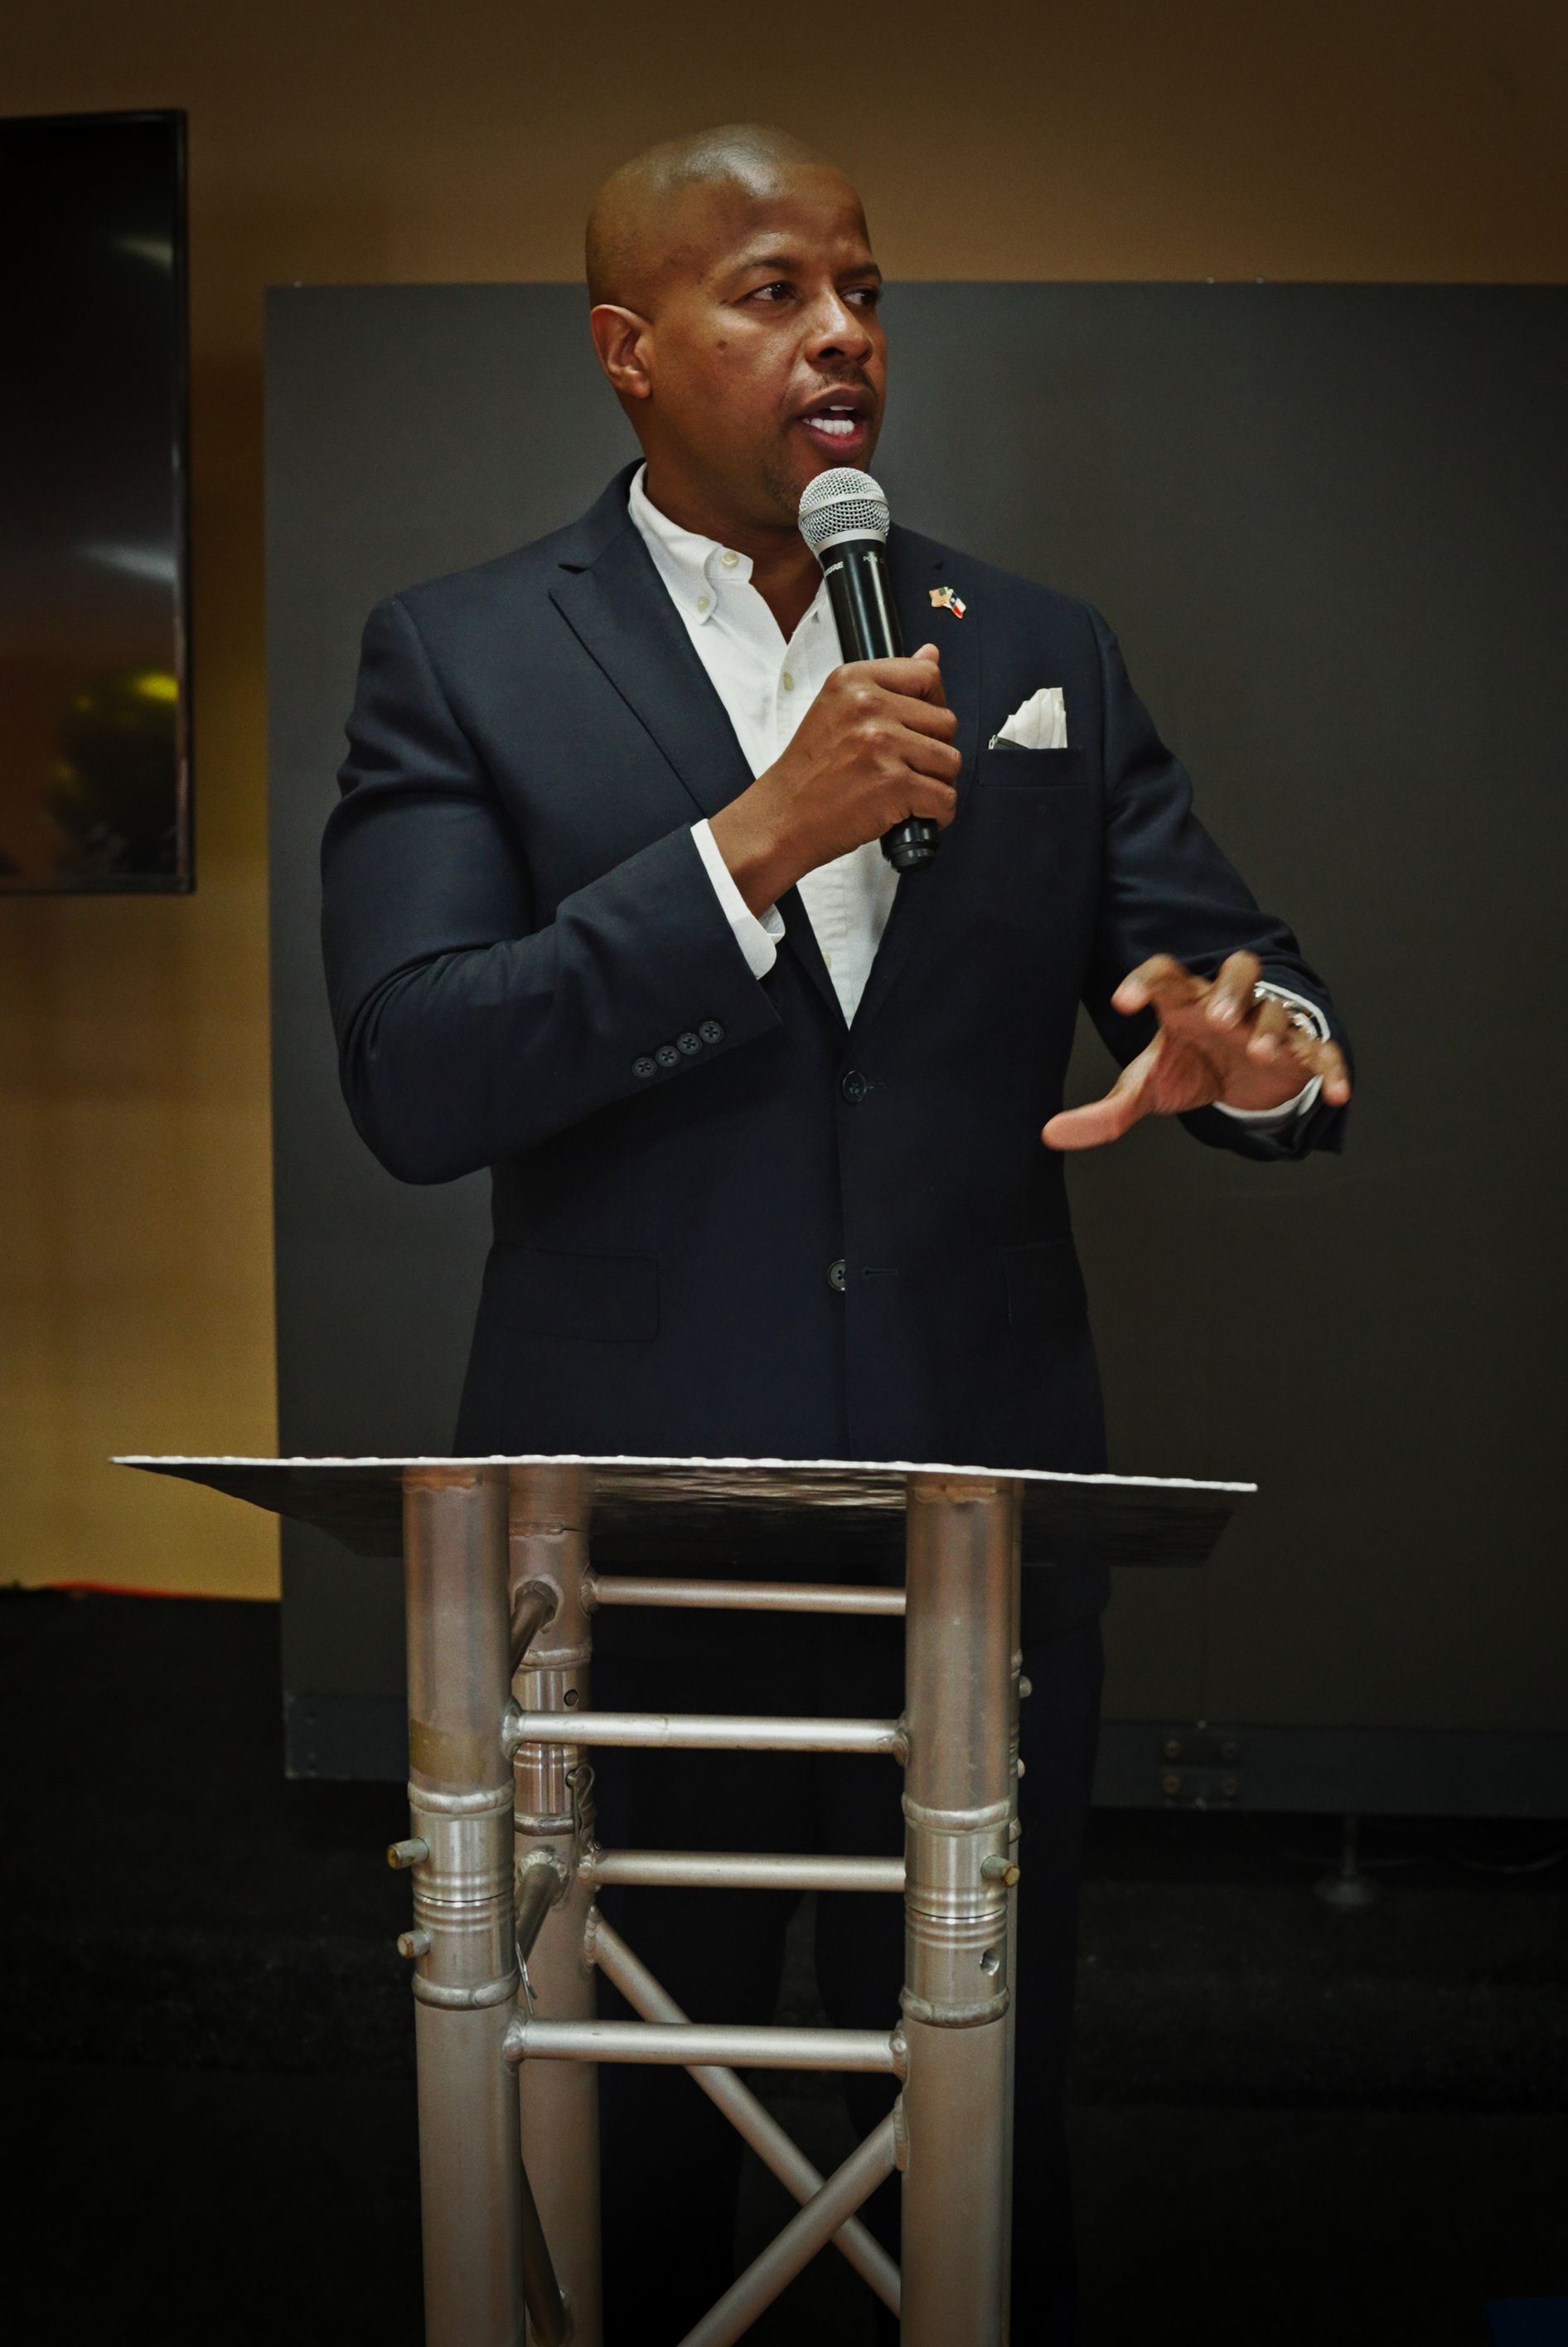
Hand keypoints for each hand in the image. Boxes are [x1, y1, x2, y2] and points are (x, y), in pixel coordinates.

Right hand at [709, 643, 959, 910]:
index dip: (934, 705)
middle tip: (907, 768)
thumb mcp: (837, 710)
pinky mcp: (894, 784)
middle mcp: (868, 706)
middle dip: (935, 750)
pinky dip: (938, 814)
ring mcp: (882, 744)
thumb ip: (887, 684)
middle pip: (945, 722)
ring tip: (909, 792)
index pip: (926, 675)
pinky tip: (914, 814)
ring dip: (937, 783)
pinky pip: (945, 797)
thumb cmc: (807, 774)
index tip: (920, 727)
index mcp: (853, 681)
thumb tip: (931, 654)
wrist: (781, 819)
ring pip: (950, 760)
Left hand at [1042, 950, 1351, 1151]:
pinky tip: (1336, 1092)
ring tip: (1259, 1049)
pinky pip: (1322, 1051)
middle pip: (1238, 970)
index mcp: (1186, 1003)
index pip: (1165, 975)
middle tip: (1217, 1015)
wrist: (1241, 1080)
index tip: (1120, 1002)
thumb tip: (1050, 1134)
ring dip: (1270, 1025)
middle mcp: (1229, 1005)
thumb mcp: (1147, 1088)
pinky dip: (1331, 1067)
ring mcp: (1268, 1025)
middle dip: (1231, 988)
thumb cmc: (1190, 1066)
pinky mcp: (1300, 1052)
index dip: (1143, 982)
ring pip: (1276, 1007)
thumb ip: (1104, 1111)